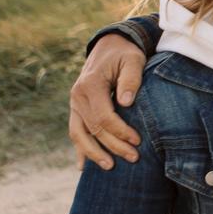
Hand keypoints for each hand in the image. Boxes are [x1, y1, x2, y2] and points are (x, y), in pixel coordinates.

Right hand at [68, 36, 146, 168]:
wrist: (109, 46)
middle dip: (113, 146)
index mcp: (90, 85)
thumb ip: (131, 79)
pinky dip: (79, 149)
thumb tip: (126, 103)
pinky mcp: (77, 109)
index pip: (103, 116)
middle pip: (92, 129)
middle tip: (134, 158)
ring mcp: (74, 104)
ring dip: (92, 153)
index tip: (137, 140)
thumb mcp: (133, 60)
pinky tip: (82, 166)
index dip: (120, 131)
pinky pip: (75, 131)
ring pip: (78, 134)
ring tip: (109, 167)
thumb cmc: (125, 54)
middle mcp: (77, 96)